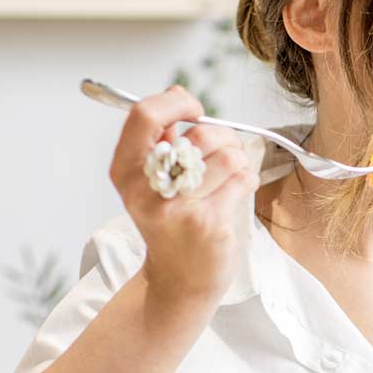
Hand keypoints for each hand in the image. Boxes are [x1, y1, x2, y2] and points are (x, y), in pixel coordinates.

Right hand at [108, 85, 259, 301]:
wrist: (179, 278)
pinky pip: (243, 179)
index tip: (194, 110)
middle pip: (199, 135)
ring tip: (227, 177)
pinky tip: (234, 194)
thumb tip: (177, 93)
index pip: (144, 116)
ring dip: (238, 161)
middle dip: (222, 137)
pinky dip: (246, 180)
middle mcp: (146, 190)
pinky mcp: (209, 223)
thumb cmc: (170, 222)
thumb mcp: (149, 180)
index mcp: (125, 171)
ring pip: (228, 156)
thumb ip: (160, 138)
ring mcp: (179, 209)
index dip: (176, 103)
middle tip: (221, 152)